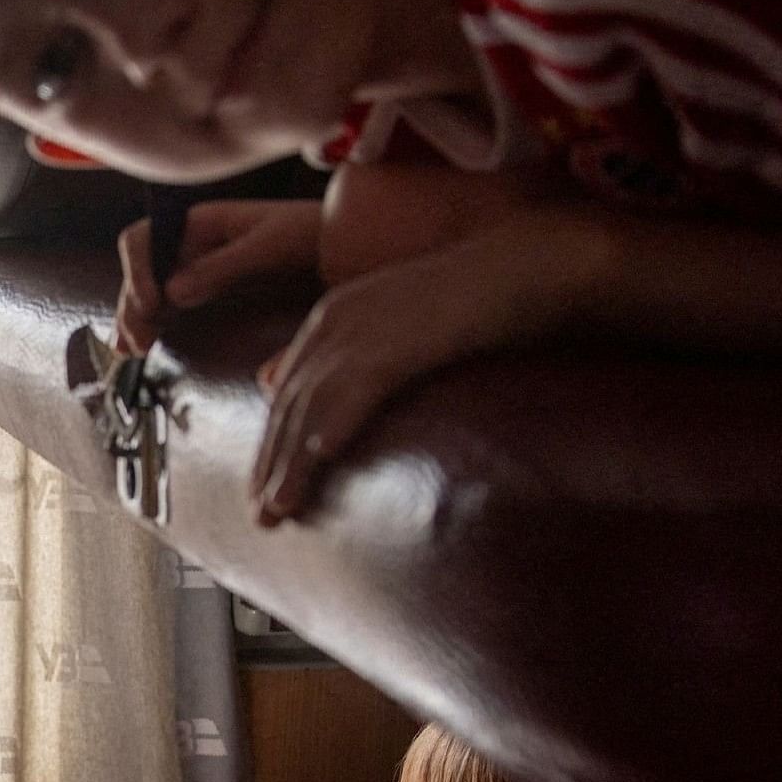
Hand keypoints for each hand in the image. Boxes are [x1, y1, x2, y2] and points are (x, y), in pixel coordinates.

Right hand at [111, 201, 323, 356]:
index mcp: (198, 222)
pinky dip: (152, 322)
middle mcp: (190, 243)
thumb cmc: (308, 231)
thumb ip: (221, 267)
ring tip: (132, 350)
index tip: (151, 304)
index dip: (138, 271)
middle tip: (137, 343)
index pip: (145, 240)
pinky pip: (170, 303)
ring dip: (135, 317)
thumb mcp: (267, 247)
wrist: (342, 240)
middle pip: (142, 271)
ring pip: (151, 290)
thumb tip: (172, 293)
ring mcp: (197, 266)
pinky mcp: (208, 287)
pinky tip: (141, 344)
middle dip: (133, 305)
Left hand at [248, 224, 572, 526]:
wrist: (520, 264)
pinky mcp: (400, 336)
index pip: (286, 394)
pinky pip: (358, 386)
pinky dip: (336, 420)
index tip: (262, 491)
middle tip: (261, 517)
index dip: (272, 446)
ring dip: (292, 462)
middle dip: (271, 463)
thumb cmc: (466, 301)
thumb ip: (331, 355)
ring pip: (313, 404)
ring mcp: (365, 327)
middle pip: (290, 404)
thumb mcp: (385, 327)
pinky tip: (321, 456)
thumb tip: (268, 379)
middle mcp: (335, 320)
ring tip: (278, 510)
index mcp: (329, 317)